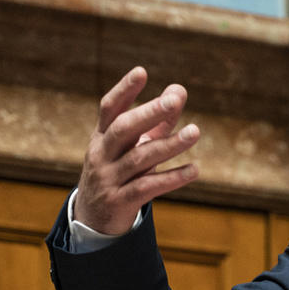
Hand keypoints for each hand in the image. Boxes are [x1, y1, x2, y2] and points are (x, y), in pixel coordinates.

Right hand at [74, 66, 200, 234]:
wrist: (93, 218)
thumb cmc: (120, 171)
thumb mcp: (134, 146)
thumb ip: (158, 120)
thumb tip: (180, 90)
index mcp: (102, 136)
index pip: (110, 108)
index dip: (124, 89)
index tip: (142, 71)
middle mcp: (102, 154)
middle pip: (123, 129)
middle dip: (149, 113)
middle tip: (174, 101)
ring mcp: (109, 178)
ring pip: (140, 158)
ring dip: (169, 145)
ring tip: (195, 132)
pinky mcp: (120, 201)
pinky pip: (148, 187)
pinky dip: (172, 178)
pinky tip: (195, 169)